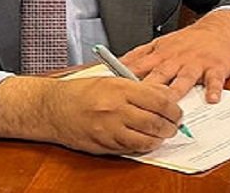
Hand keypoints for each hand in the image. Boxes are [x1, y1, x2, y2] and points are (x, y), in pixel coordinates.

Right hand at [0, 76, 180, 154]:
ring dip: (158, 139)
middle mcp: (116, 109)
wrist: (52, 108)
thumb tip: (162, 95)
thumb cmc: (80, 92)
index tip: (177, 111)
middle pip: (155, 122)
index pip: (158, 99)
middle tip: (174, 125)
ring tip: (162, 135)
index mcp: (120, 89)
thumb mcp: (111, 80)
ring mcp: (109, 129)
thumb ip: (136, 88)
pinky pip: (131, 149)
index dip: (173, 108)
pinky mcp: (104, 145)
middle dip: (170, 126)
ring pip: (146, 139)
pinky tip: (145, 141)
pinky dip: (142, 146)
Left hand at [122, 10, 229, 102]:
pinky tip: (211, 99)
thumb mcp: (161, 43)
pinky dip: (213, 89)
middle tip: (137, 105)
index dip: (124, 79)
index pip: (138, 67)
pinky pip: (214, 80)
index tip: (112, 91)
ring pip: (184, 79)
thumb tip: (116, 66)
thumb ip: (140, 56)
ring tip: (171, 106)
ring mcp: (196, 63)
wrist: (220, 28)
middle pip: (159, 75)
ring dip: (176, 91)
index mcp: (160, 54)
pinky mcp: (215, 67)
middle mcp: (176, 59)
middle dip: (147, 90)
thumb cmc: (189, 40)